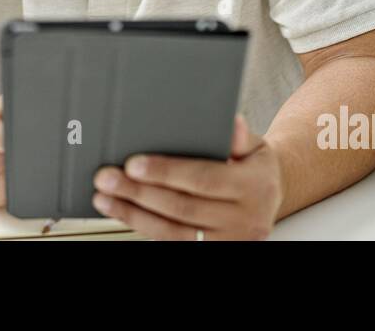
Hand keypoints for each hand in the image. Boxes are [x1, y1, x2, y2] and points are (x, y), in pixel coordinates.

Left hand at [91, 115, 282, 239]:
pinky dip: (144, 227)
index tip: (133, 164)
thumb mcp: (256, 148)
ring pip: (173, 231)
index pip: (203, 179)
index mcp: (254, 187)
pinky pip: (174, 243)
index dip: (165, 172)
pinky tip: (124, 213)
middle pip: (182, 207)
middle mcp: (245, 220)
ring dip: (134, 214)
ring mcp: (229, 241)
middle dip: (139, 192)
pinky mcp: (213, 252)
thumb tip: (232, 122)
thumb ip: (239, 138)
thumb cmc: (254, 169)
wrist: (269, 202)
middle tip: (107, 178)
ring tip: (105, 198)